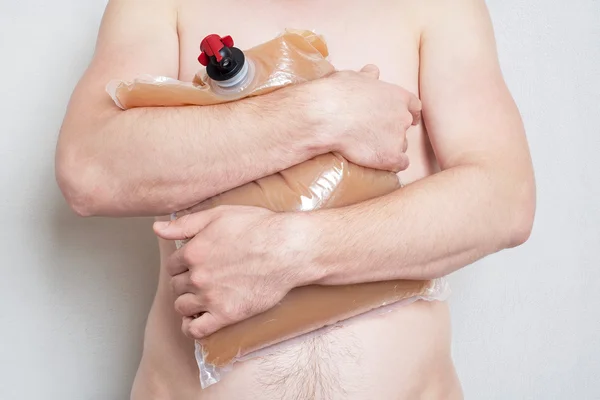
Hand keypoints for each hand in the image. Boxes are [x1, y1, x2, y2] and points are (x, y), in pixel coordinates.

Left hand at [153, 206, 310, 339]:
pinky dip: (191, 327)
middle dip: (185, 282)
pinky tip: (196, 320)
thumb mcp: (220, 215)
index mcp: (193, 252)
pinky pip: (196, 329)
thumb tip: (157, 228)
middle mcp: (198, 276)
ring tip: (200, 298)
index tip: (194, 264)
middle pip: (176, 286)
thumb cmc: (258, 227)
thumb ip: (185, 223)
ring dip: (188, 302)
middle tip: (202, 279)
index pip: (172, 265)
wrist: (288, 249)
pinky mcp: (227, 314)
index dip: (182, 264)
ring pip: (182, 306)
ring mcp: (211, 298)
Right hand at [310, 64, 420, 172]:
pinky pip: (399, 164)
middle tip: (377, 135)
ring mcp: (398, 138)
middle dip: (394, 131)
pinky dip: (391, 165)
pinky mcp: (390, 157)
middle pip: (405, 128)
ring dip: (390, 148)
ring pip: (401, 146)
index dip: (411, 113)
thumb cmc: (338, 94)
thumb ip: (367, 77)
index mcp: (397, 96)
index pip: (415, 106)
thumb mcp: (354, 77)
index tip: (408, 118)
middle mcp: (402, 117)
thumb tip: (372, 71)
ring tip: (371, 150)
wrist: (327, 117)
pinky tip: (380, 164)